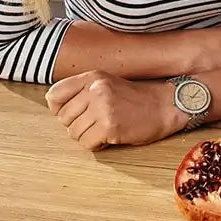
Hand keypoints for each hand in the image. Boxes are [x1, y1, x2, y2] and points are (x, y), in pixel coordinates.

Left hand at [45, 71, 184, 150]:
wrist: (167, 105)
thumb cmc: (138, 98)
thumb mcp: (108, 84)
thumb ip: (83, 91)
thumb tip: (54, 106)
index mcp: (93, 76)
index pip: (54, 95)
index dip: (60, 109)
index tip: (76, 112)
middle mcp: (96, 88)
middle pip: (63, 119)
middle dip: (78, 125)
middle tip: (99, 121)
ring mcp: (103, 107)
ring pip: (74, 133)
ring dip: (89, 136)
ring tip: (108, 127)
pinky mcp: (110, 125)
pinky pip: (87, 144)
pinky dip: (98, 144)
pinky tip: (113, 135)